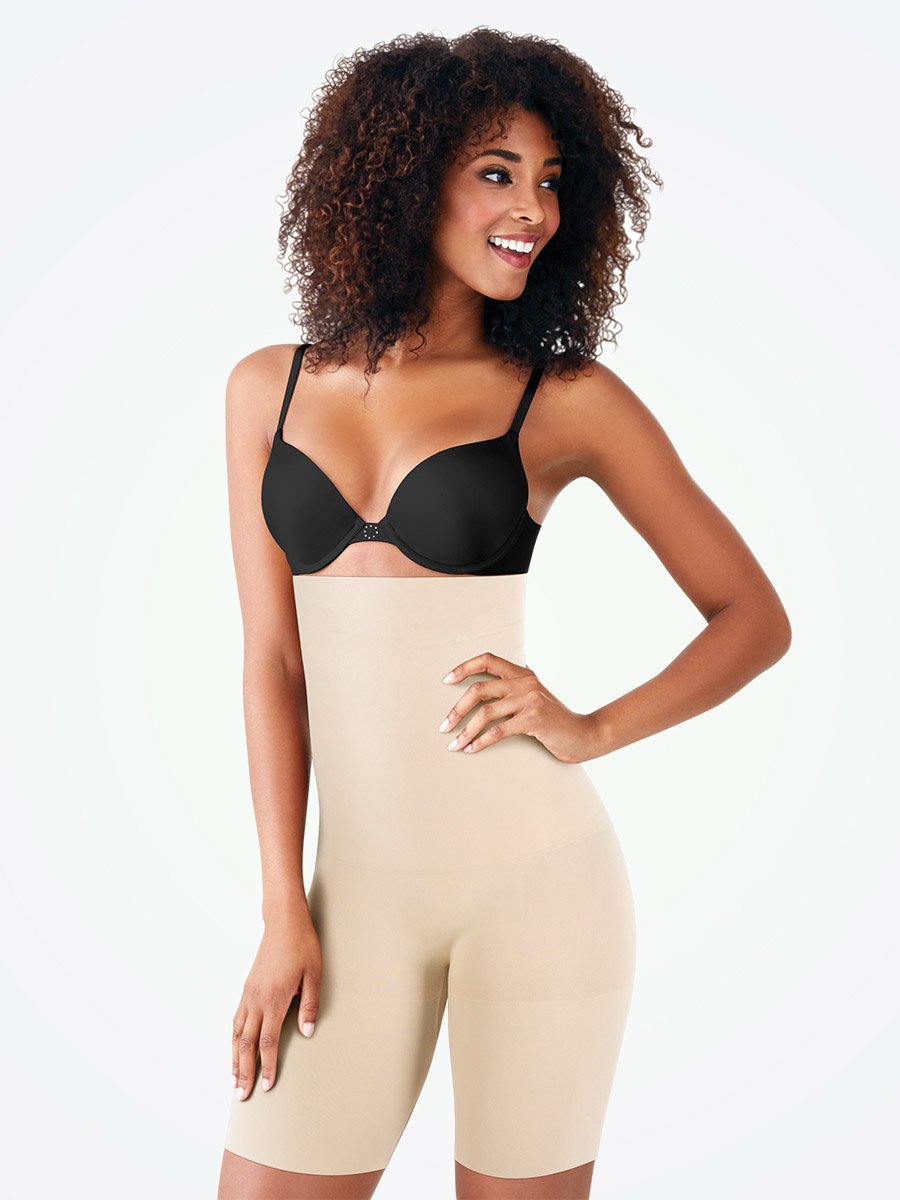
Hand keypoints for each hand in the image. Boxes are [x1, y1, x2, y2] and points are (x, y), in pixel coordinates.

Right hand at [232, 909, 321, 1099]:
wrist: (283, 921)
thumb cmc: (303, 945)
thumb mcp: (314, 974)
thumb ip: (310, 1005)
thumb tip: (307, 1034)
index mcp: (275, 998)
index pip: (267, 1042)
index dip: (266, 1067)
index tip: (266, 1086)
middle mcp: (257, 999)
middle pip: (247, 1044)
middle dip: (243, 1072)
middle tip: (241, 1096)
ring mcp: (249, 993)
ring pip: (237, 1033)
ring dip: (234, 1058)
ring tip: (232, 1080)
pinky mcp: (248, 987)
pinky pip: (236, 1019)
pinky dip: (234, 1039)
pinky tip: (235, 1048)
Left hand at [438, 652, 595, 763]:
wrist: (584, 735)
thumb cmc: (556, 719)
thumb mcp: (536, 696)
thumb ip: (518, 686)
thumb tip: (492, 682)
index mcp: (523, 673)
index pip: (487, 660)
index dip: (464, 667)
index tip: (446, 681)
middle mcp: (525, 682)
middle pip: (479, 690)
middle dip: (457, 709)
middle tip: (444, 726)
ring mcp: (530, 699)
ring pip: (485, 713)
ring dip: (465, 731)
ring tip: (454, 744)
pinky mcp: (534, 719)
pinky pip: (498, 731)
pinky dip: (481, 741)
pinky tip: (472, 749)